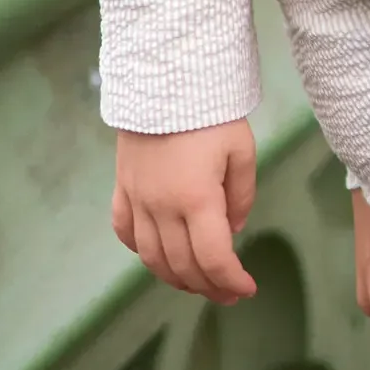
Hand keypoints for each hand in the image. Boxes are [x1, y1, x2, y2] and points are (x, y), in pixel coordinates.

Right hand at [112, 122, 257, 302]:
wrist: (164, 77)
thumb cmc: (210, 112)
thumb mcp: (242, 149)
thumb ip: (241, 195)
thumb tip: (233, 229)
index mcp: (196, 199)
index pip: (214, 259)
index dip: (231, 281)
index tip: (247, 289)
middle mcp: (162, 207)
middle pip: (183, 266)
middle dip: (209, 286)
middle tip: (228, 292)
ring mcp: (137, 200)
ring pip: (152, 258)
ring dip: (176, 277)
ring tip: (198, 281)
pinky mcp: (122, 188)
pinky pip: (125, 232)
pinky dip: (142, 251)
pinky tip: (159, 254)